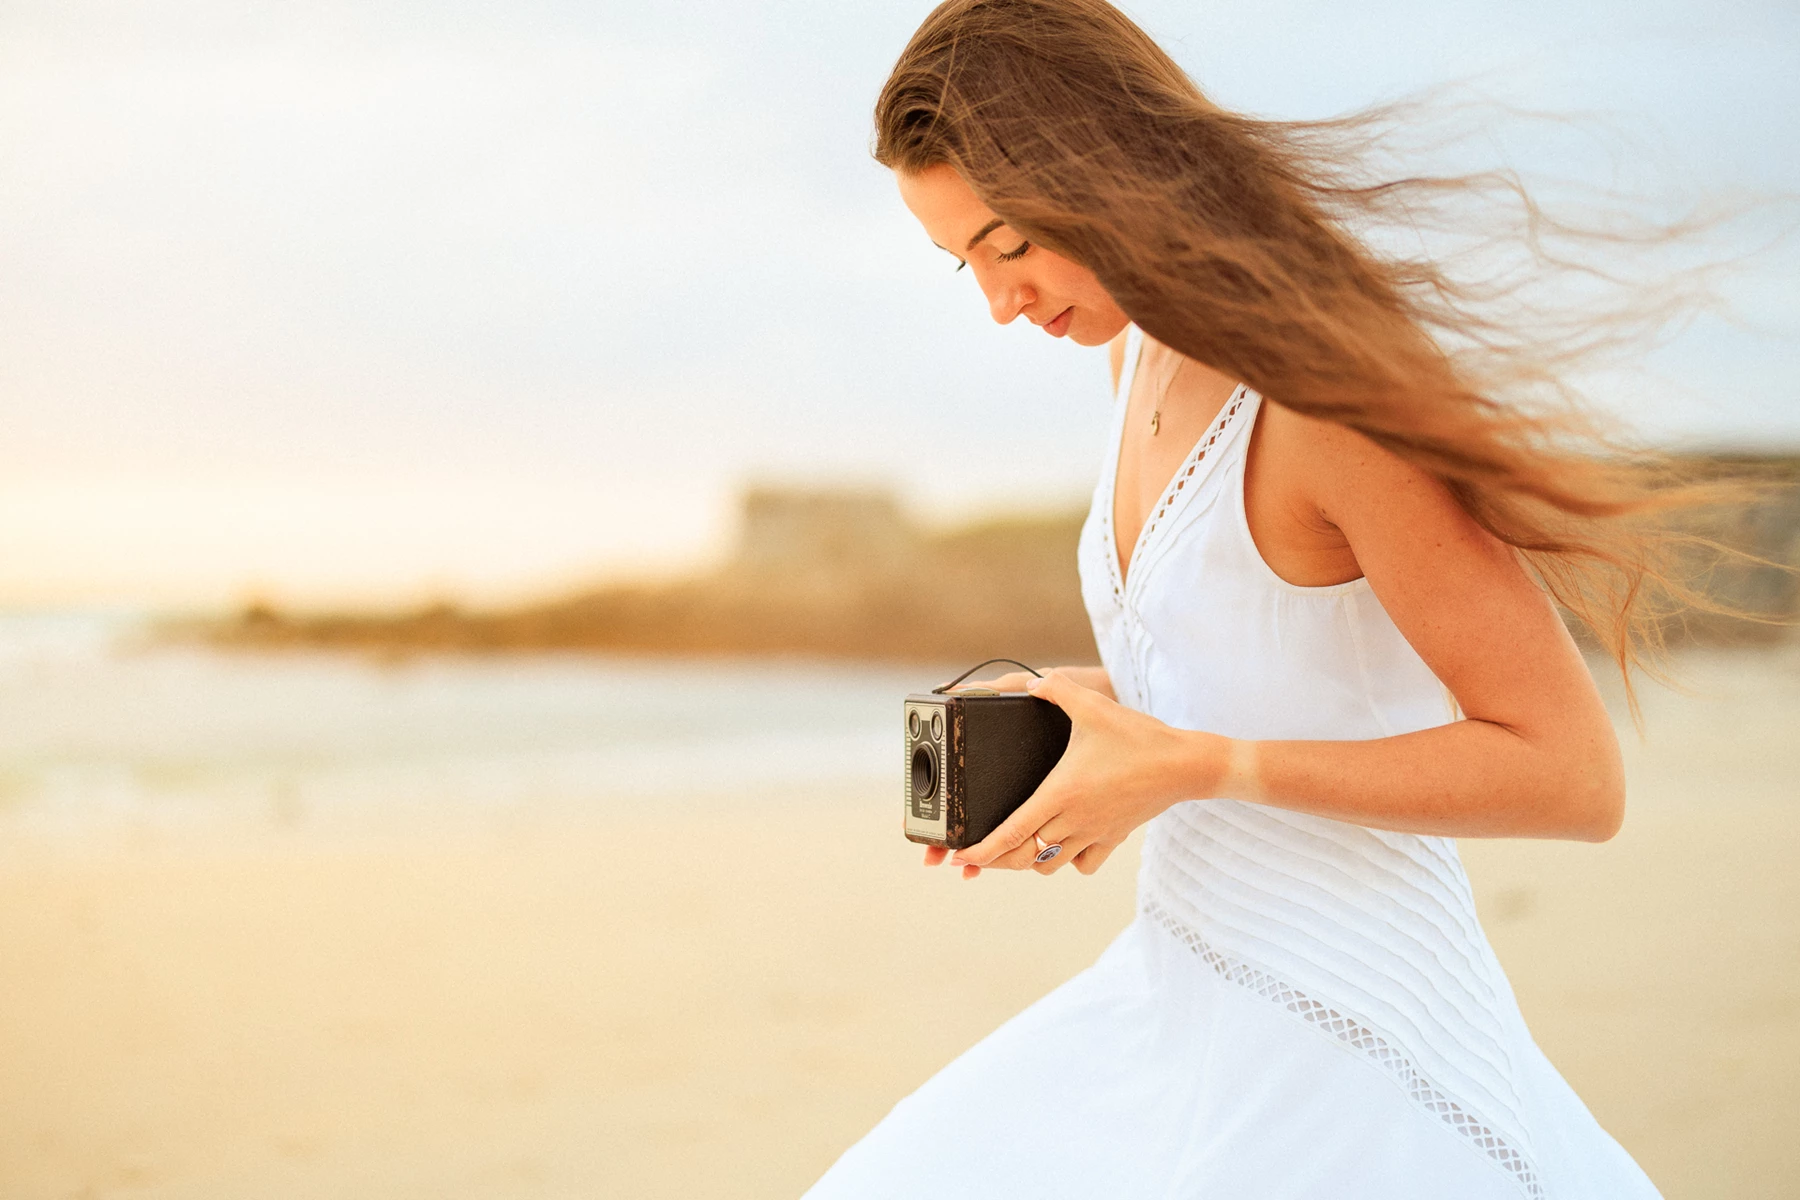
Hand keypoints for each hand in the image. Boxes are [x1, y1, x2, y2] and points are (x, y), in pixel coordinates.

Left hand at [931, 669, 1231, 878]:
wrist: (1184, 765)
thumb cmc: (1140, 738)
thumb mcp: (1093, 706)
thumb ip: (1057, 689)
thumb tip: (1032, 681)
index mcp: (1061, 793)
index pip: (1012, 832)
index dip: (982, 849)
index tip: (960, 856)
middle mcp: (1074, 820)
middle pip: (1023, 856)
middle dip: (996, 859)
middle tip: (977, 855)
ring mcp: (1094, 833)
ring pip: (1051, 864)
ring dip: (1029, 861)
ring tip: (1016, 849)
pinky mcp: (1113, 838)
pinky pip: (1084, 864)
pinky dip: (1067, 860)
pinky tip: (1063, 844)